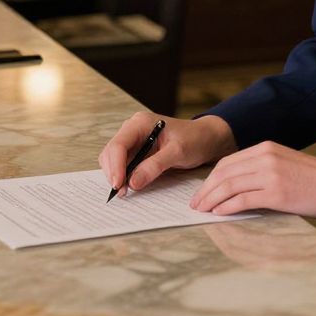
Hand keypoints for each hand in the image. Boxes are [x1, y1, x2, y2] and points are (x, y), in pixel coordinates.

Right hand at [98, 112, 236, 195]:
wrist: (205, 138)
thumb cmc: (194, 139)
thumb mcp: (177, 152)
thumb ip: (155, 165)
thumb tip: (133, 183)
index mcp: (140, 123)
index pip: (118, 144)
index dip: (115, 166)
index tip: (118, 185)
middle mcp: (133, 129)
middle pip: (111, 152)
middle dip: (114, 172)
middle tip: (122, 193)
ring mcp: (133, 140)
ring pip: (113, 160)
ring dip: (116, 175)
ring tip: (125, 191)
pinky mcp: (137, 151)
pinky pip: (123, 164)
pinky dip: (123, 176)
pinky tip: (129, 186)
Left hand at [189, 141, 315, 218]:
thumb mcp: (286, 164)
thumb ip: (263, 169)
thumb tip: (237, 187)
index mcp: (267, 147)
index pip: (229, 161)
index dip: (211, 177)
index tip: (202, 190)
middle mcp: (266, 157)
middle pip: (224, 172)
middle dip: (205, 189)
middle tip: (195, 203)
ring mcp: (270, 174)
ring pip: (229, 185)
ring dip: (211, 199)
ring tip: (202, 210)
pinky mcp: (276, 193)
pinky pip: (242, 200)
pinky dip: (226, 207)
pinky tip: (218, 214)